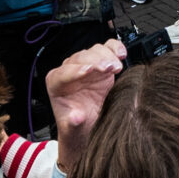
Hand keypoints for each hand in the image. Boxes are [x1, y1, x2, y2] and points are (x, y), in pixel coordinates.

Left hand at [45, 40, 127, 157]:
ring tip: (116, 67)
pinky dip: (116, 48)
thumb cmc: (77, 125)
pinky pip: (108, 49)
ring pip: (95, 51)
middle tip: (108, 68)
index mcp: (56, 83)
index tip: (88, 71)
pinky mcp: (102, 64)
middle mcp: (70, 70)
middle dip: (95, 61)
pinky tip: (121, 54)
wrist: (89, 125)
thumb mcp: (73, 128)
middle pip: (81, 57)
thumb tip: (76, 117)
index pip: (64, 72)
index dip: (76, 70)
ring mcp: (87, 65)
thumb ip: (73, 123)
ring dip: (107, 56)